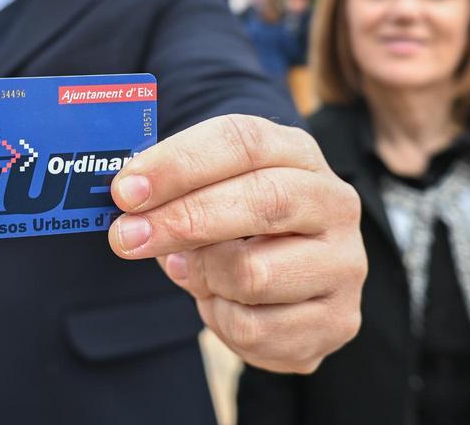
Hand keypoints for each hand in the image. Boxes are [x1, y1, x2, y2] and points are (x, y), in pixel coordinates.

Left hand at [107, 114, 365, 372]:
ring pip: (253, 273)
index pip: (242, 141)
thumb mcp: (209, 189)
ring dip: (202, 277)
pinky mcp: (338, 321)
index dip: (179, 163)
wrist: (292, 278)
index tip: (125, 190)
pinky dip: (221, 320)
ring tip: (190, 271)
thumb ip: (172, 190)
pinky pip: (256, 330)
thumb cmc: (236, 222)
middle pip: (262, 201)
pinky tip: (222, 303)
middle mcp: (334, 202)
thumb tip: (128, 205)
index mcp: (298, 152)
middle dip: (183, 220)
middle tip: (126, 237)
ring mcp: (344, 264)